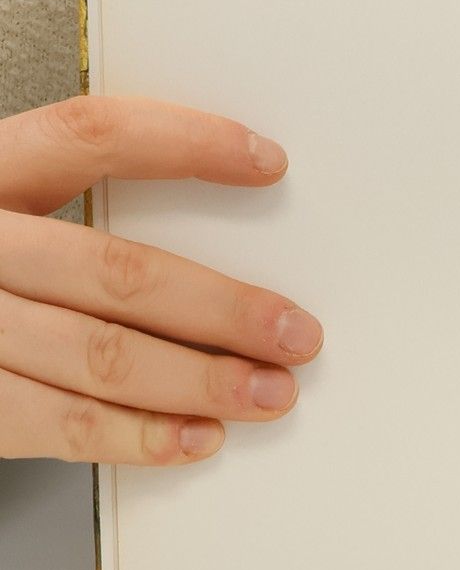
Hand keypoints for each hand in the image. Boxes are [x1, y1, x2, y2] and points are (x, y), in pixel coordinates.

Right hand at [0, 97, 322, 465]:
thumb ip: (64, 214)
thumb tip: (209, 247)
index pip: (90, 132)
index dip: (186, 143)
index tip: (268, 163)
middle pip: (114, 269)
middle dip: (222, 310)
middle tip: (296, 332)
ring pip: (96, 354)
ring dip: (199, 381)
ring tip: (268, 392)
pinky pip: (54, 422)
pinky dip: (137, 436)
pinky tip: (194, 437)